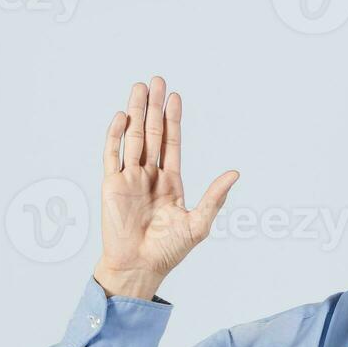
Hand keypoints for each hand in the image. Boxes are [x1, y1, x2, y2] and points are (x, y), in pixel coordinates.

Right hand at [94, 75, 238, 298]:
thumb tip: (236, 173)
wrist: (140, 266)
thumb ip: (215, 197)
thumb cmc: (169, 250)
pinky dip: (115, 135)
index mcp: (171, 183)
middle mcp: (149, 176)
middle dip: (154, 107)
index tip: (175, 97)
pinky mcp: (111, 185)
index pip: (172, 144)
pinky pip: (112, 154)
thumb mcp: (199, 223)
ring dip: (135, 113)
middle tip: (156, 80)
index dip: (173, 120)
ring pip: (132, 138)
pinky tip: (122, 117)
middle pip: (151, 134)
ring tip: (139, 88)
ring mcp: (129, 178)